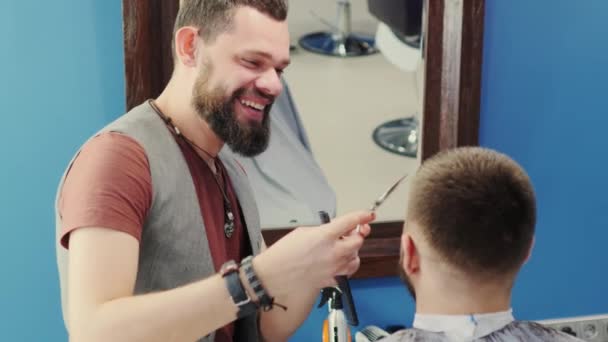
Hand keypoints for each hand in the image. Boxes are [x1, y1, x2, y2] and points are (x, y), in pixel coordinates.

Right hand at [253, 211, 373, 296]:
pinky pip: (348, 271)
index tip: (368, 214)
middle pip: (358, 241)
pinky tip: (340, 261)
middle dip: (356, 234)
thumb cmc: (283, 254)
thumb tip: (336, 231)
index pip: (351, 222)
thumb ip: (323, 230)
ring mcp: (334, 268)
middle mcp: (333, 252)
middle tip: (350, 232)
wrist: (274, 276)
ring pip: (356, 257)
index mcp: (324, 236)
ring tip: (342, 247)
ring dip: (353, 250)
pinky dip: (348, 264)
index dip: (362, 216)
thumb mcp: (302, 232)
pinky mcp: (333, 280)